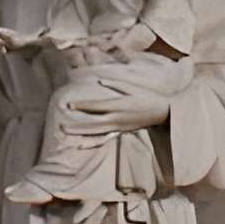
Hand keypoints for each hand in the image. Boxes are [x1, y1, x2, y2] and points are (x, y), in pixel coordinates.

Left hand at [56, 67, 171, 134]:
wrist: (162, 112)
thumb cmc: (147, 96)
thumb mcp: (132, 86)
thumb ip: (115, 83)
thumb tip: (100, 79)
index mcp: (118, 105)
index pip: (96, 106)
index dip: (82, 106)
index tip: (69, 105)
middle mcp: (117, 118)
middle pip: (93, 123)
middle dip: (77, 125)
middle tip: (62, 126)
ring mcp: (119, 127)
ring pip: (97, 133)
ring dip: (82, 135)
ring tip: (67, 134)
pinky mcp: (121, 131)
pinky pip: (105, 139)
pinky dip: (92, 142)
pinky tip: (81, 145)